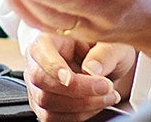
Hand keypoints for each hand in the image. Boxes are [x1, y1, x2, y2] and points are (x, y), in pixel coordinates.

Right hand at [20, 31, 134, 121]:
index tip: (70, 78)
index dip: (53, 67)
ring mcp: (37, 85)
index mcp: (49, 37)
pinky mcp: (43, 105)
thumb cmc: (104, 50)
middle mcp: (37, 61)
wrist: (105, 67)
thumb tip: (91, 69)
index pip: (40, 51)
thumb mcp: (113, 44)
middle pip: (40, 79)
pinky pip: (53, 117)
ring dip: (81, 105)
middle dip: (76, 90)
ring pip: (46, 102)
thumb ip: (104, 54)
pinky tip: (96, 105)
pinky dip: (78, 116)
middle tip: (105, 87)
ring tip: (107, 96)